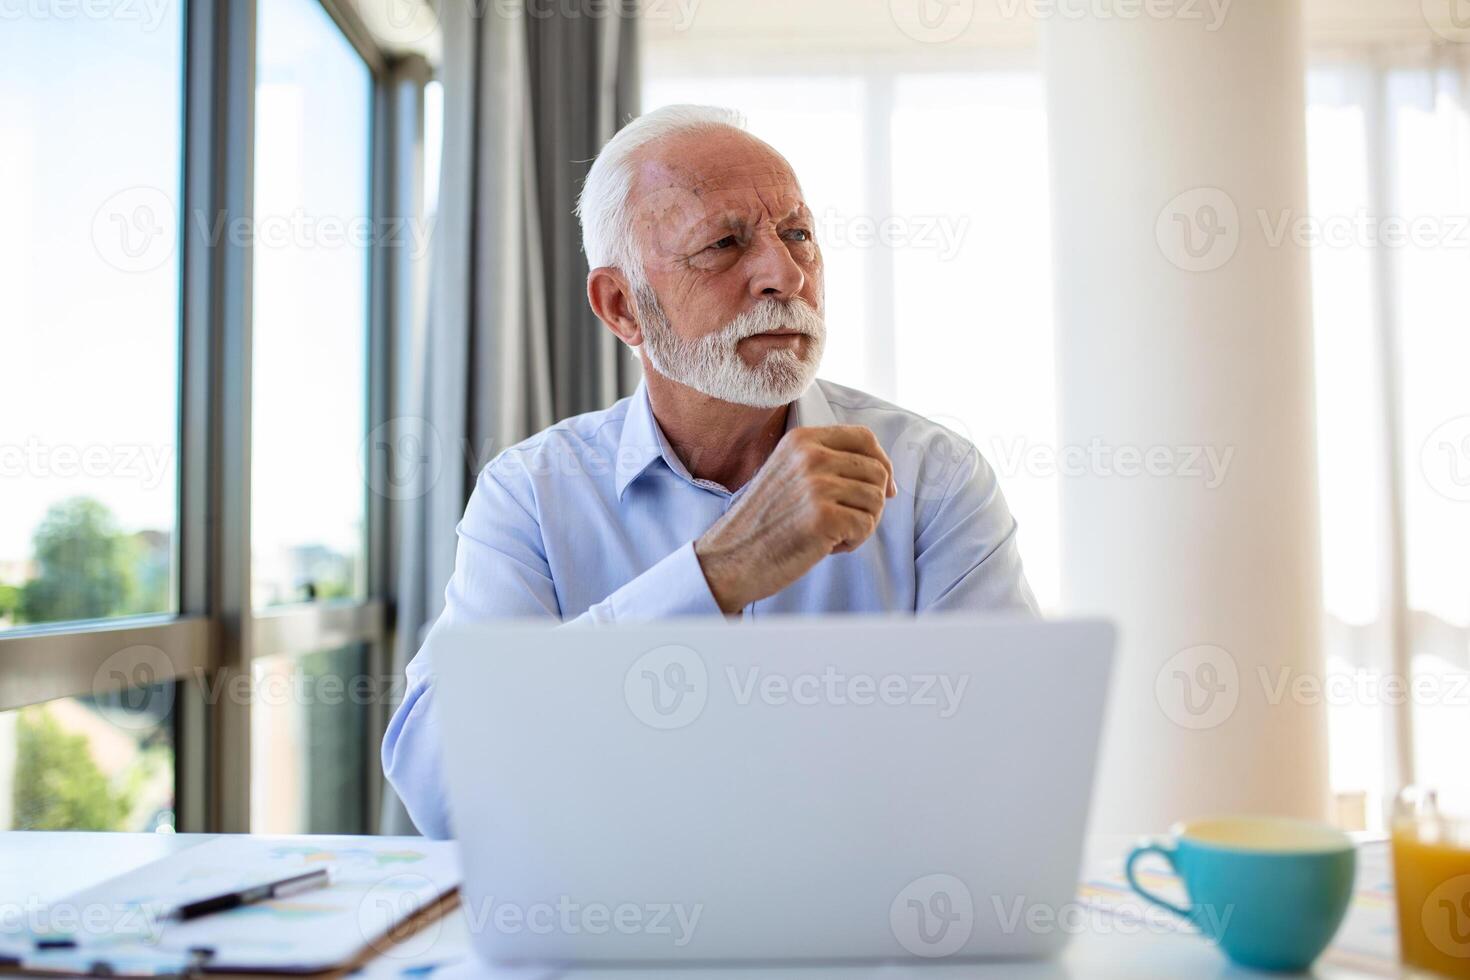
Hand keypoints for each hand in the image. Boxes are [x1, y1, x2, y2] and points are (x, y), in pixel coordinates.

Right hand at [694, 425, 896, 613]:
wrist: (730, 557)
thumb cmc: (765, 522)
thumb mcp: (789, 473)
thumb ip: (826, 461)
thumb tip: (884, 471)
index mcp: (801, 440)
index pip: (863, 437)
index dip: (882, 463)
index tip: (884, 488)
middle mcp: (809, 455)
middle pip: (877, 471)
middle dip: (870, 502)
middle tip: (843, 522)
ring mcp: (816, 485)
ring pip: (876, 500)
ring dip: (861, 524)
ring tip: (830, 535)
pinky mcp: (823, 517)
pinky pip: (866, 526)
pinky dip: (853, 542)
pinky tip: (827, 547)